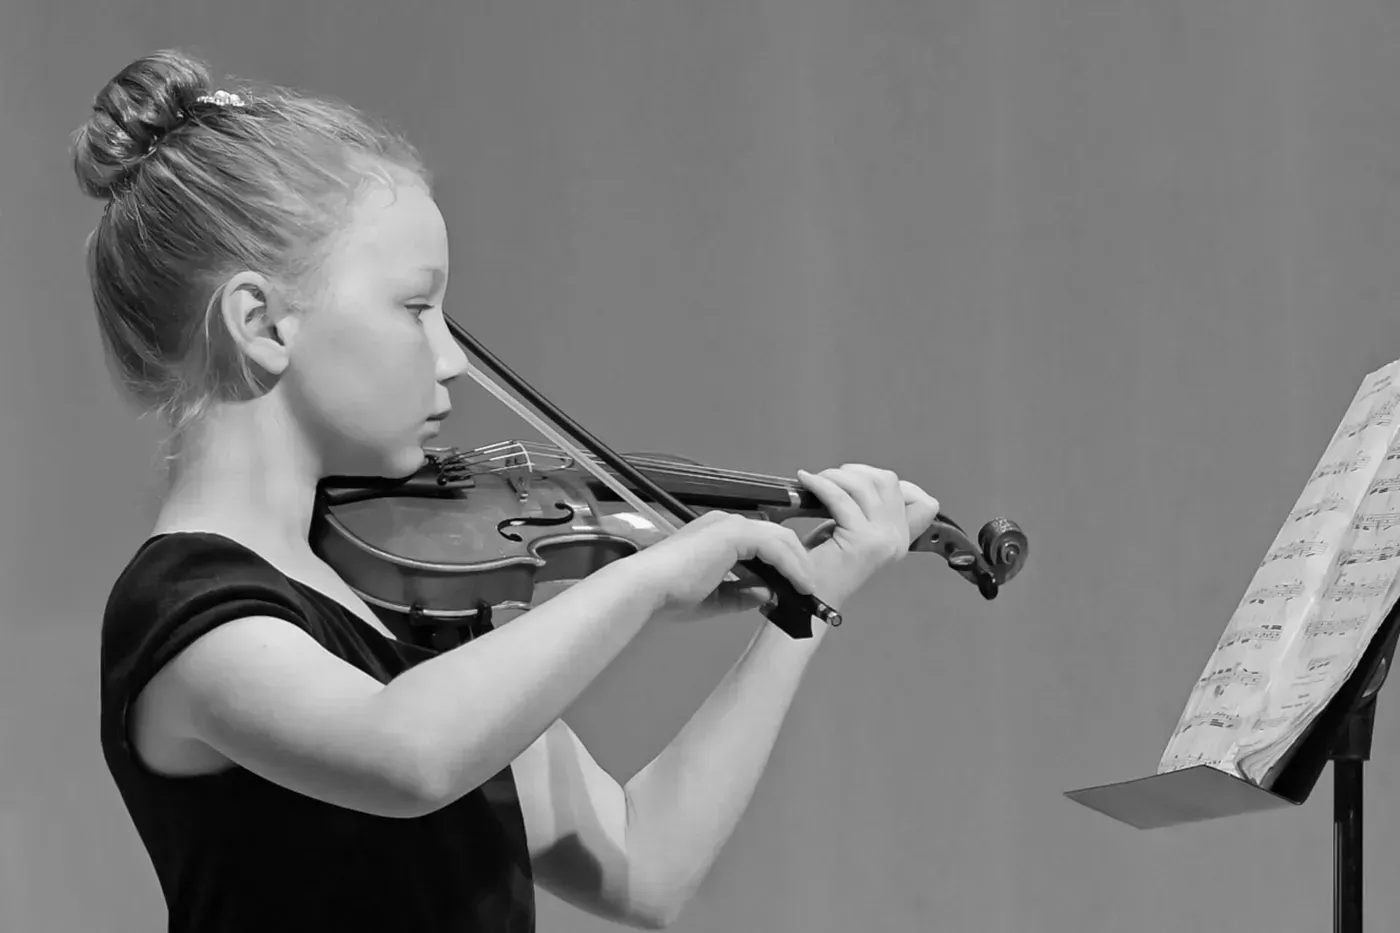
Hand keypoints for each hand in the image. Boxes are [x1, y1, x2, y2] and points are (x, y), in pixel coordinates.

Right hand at [630, 510, 818, 620]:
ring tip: (809, 588)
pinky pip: (774, 546)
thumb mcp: (714, 598)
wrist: (647, 588)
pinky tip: (800, 584)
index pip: (761, 542)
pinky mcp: (733, 532)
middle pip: (777, 535)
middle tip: (809, 587)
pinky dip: (791, 564)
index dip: (783, 562)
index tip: (794, 585)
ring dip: (799, 563)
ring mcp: (729, 524)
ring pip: (781, 538)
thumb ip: (741, 593)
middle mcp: (726, 523)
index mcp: (718, 536)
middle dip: (798, 560)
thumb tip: (768, 593)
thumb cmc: (670, 595)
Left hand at [795, 464, 940, 598]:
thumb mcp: (854, 532)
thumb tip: (870, 476)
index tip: (858, 479)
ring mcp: (883, 540)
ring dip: (836, 477)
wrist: (806, 600)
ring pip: (865, 485)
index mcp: (901, 540)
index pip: (923, 502)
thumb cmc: (822, 565)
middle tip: (831, 479)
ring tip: (817, 481)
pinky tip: (807, 482)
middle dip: (856, 473)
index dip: (889, 483)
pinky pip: (840, 498)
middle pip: (888, 482)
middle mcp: (897, 540)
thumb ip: (871, 509)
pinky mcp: (861, 540)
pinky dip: (821, 484)